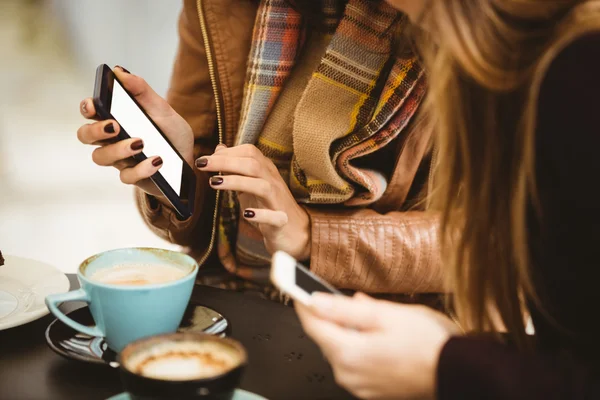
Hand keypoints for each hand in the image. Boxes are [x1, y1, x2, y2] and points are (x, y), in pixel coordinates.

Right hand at [76, 66, 193, 196]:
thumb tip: (120, 71)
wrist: (189, 160)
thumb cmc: (171, 133)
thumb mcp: (162, 110)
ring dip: (118, 149)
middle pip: (85, 135)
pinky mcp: (133, 177)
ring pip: (101, 157)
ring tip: (140, 142)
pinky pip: (127, 176)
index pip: (90, 111)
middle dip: (95, 130)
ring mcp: (119, 159)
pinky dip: (142, 168)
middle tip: (115, 126)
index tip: (94, 105)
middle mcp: (111, 139)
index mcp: (115, 118)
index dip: (87, 107)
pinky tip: (157, 160)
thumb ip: (142, 91)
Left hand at [195, 144, 310, 259]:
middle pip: (253, 165)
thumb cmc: (269, 206)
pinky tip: (246, 214)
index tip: (205, 159)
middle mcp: (273, 182)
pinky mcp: (281, 222)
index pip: (250, 152)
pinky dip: (260, 215)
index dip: (227, 153)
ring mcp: (278, 202)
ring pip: (262, 186)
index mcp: (266, 171)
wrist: (294, 232)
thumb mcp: (250, 184)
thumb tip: (219, 149)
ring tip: (215, 183)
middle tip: (202, 164)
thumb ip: (236, 168)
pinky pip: (274, 217)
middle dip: (226, 162)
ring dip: (237, 182)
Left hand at [296, 293, 459, 399]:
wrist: (457, 371)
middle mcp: (348, 374)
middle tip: (332, 295)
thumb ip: (346, 309)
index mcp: (348, 353)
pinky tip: (375, 335)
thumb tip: (315, 301)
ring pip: (339, 349)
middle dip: (326, 315)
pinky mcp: (370, 389)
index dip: (302, 301)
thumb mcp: (386, 315)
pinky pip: (353, 361)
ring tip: (365, 315)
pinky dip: (356, 345)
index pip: (312, 323)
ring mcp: (358, 385)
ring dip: (343, 330)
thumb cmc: (428, 342)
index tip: (294, 285)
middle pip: (324, 338)